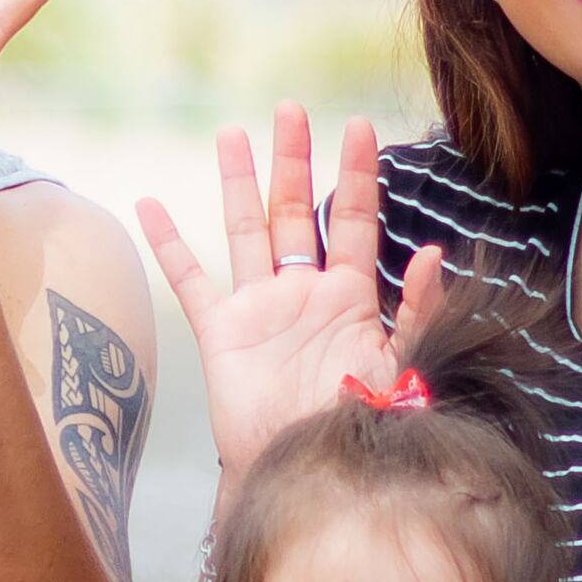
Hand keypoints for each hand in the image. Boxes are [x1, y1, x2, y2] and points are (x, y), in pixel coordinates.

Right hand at [135, 106, 449, 469]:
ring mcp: (259, 308)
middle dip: (295, 159)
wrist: (305, 472)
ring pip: (245, 230)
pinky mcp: (221, 333)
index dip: (357, 174)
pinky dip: (167, 244)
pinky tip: (150, 206)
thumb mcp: (402, 367)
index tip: (360, 125)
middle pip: (296, 210)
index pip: (352, 219)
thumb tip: (431, 251)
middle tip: (292, 109)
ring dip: (238, 183)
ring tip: (232, 134)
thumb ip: (417, 310)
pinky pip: (190, 280)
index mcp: (349, 297)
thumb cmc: (358, 427)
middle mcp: (303, 293)